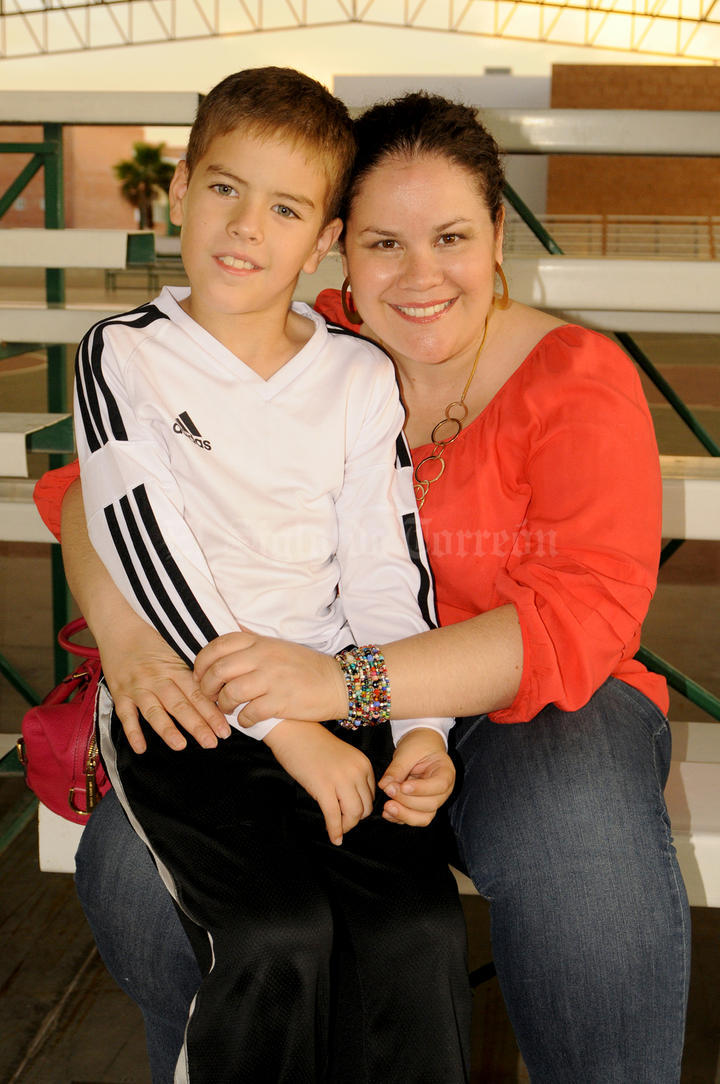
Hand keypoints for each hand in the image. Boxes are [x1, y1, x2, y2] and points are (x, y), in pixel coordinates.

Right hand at [99, 620, 230, 753]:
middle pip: (180, 705)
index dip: (212, 713)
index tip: (224, 730)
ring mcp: (138, 687)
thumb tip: (217, 695)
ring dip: (167, 729)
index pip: (197, 694)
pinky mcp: (120, 693)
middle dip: (197, 725)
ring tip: (181, 745)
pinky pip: (125, 715)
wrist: (119, 628)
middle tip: (212, 742)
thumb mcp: (176, 653)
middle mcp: (158, 679)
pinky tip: (141, 748)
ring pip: (155, 711)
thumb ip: (191, 675)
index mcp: (176, 669)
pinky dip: (132, 731)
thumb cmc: (151, 642)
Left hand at [195, 631, 346, 724]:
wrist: (337, 683)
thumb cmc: (305, 667)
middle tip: (208, 697)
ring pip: (231, 693)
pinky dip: (243, 720)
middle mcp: (264, 657)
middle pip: (219, 670)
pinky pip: (250, 713)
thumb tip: (223, 650)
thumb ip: (252, 647)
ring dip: (223, 706)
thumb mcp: (278, 648)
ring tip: (228, 710)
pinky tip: (246, 721)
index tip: (199, 675)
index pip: (219, 645)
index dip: (202, 661)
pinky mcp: (281, 701)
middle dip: (206, 687)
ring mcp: (272, 679)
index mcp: (261, 642)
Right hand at [264, 720, 374, 844]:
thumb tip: (350, 803)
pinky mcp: (323, 788)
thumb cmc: (314, 744)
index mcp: (364, 764)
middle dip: (355, 819)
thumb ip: (351, 777)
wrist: (295, 732)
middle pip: (365, 807)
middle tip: (344, 823)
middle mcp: (357, 772)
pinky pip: (334, 816)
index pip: (371, 796)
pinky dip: (335, 830)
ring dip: (346, 826)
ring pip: (353, 814)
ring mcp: (341, 780)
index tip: (351, 812)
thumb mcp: (343, 758)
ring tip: (339, 829)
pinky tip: (334, 838)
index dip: (362, 807)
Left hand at [378, 729, 454, 826]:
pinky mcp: (421, 807)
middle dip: (407, 801)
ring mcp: (433, 800)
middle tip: (389, 790)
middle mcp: (443, 790)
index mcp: (446, 772)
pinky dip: (400, 818)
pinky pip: (413, 818)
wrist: (419, 745)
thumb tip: (384, 785)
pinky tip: (388, 812)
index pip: (439, 785)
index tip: (403, 786)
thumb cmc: (418, 745)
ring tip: (388, 806)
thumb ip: (397, 768)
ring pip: (424, 817)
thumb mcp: (408, 751)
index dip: (421, 789)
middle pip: (431, 804)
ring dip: (404, 814)